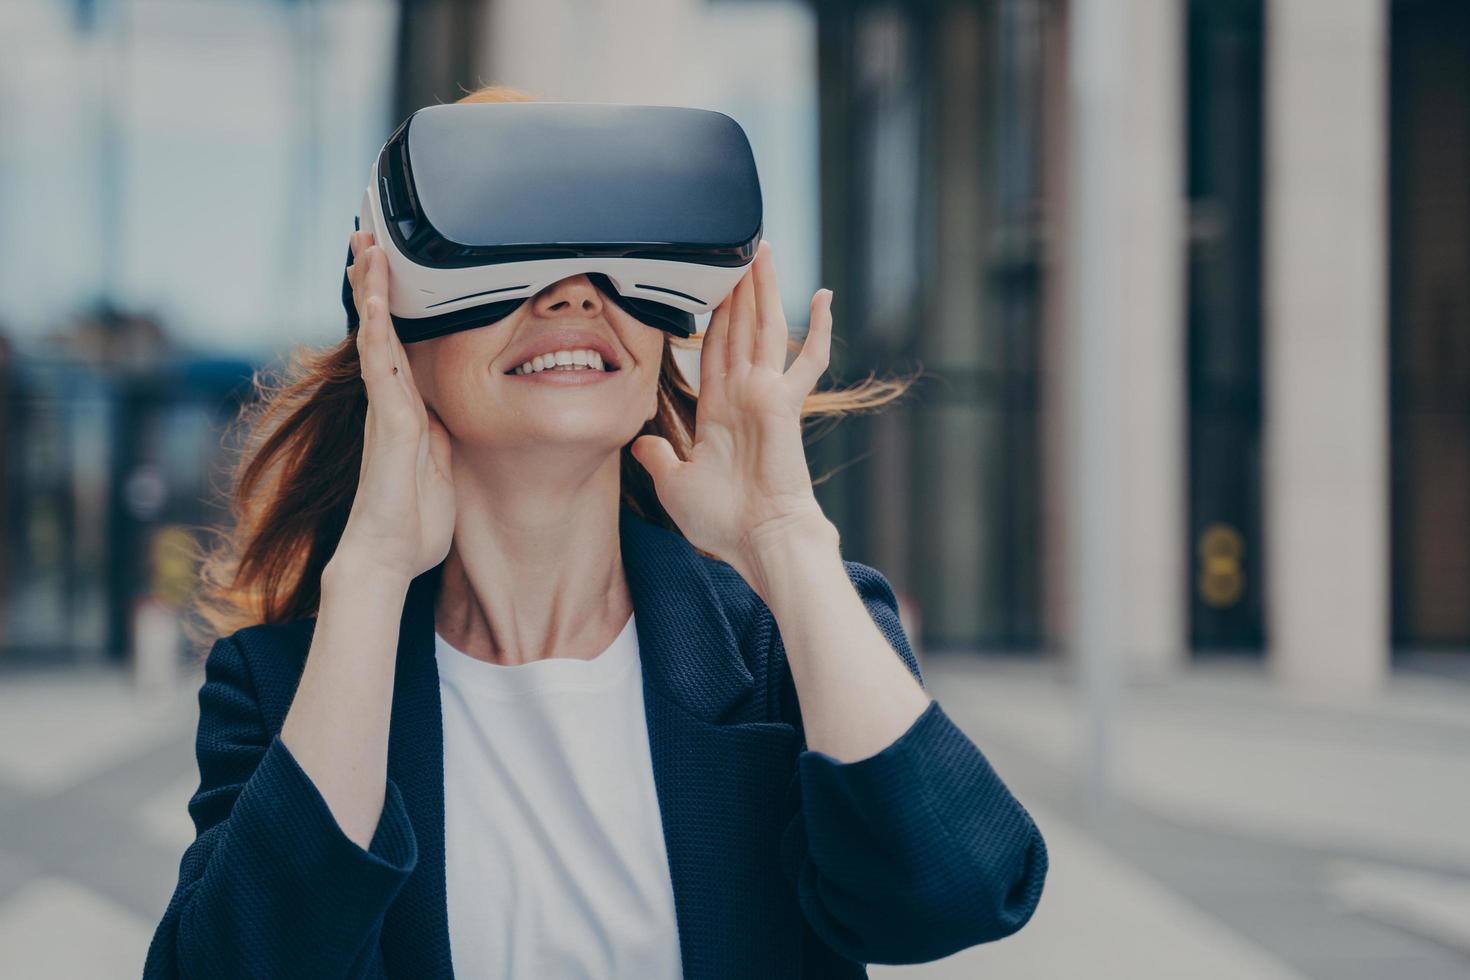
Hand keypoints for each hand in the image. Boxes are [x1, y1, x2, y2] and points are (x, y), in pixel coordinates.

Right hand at [330, 231, 455, 584]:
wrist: (387, 557)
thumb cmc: (414, 523)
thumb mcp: (442, 467)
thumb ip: (444, 438)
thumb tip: (452, 422)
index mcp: (407, 412)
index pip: (399, 345)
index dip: (392, 308)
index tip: (389, 270)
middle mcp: (391, 404)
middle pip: (381, 328)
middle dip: (372, 283)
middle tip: (366, 236)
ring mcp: (387, 411)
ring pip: (377, 336)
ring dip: (371, 289)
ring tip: (366, 245)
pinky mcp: (390, 423)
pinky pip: (381, 366)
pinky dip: (376, 329)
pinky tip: (373, 297)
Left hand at [630, 240, 837, 586]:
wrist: (758, 541)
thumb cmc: (722, 522)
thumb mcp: (676, 483)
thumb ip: (660, 456)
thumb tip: (641, 442)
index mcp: (718, 410)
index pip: (712, 349)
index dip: (710, 315)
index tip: (710, 285)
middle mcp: (744, 396)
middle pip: (739, 328)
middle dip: (738, 289)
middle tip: (739, 248)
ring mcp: (767, 396)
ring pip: (764, 328)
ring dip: (763, 289)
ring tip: (762, 249)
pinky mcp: (785, 403)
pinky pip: (808, 359)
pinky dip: (817, 329)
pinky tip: (821, 295)